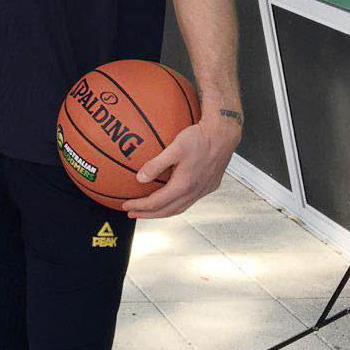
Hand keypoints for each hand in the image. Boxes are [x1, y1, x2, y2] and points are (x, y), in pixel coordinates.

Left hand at [122, 111, 241, 218]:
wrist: (224, 135)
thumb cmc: (199, 138)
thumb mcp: (174, 149)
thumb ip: (156, 164)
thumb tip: (139, 178)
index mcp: (184, 185)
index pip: (157, 203)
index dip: (139, 207)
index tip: (126, 206)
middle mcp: (194, 192)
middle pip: (167, 211)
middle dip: (148, 214)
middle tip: (132, 213)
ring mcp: (203, 190)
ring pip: (179, 208)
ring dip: (162, 211)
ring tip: (148, 210)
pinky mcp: (209, 186)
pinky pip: (189, 201)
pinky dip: (174, 204)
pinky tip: (169, 197)